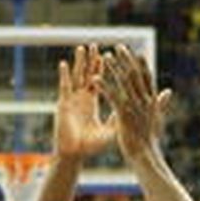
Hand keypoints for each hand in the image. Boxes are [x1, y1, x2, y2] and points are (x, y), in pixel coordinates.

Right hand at [54, 45, 116, 160]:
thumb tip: (136, 110)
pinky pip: (64, 87)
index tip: (109, 54)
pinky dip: (64, 75)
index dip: (103, 69)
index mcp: (92, 104)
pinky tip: (64, 64)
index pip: (99, 81)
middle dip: (91, 61)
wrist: (75, 155)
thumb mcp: (111, 129)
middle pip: (87, 75)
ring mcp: (71, 100)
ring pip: (76, 77)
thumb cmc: (92, 146)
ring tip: (83, 48)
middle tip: (96, 45)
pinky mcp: (63, 104)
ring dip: (79, 63)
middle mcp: (81, 99)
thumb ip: (121, 117)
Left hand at [99, 45, 173, 162]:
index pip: (147, 78)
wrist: (145, 156)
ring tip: (104, 56)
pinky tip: (94, 78)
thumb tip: (168, 91)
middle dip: (126, 60)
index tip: (136, 53)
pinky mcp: (124, 114)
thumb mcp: (157, 119)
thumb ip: (161, 103)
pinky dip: (103, 86)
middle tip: (118, 47)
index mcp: (152, 101)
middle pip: (134, 75)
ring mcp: (135, 106)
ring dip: (113, 68)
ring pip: (123, 82)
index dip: (142, 64)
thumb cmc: (149, 140)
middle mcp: (144, 101)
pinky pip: (112, 96)